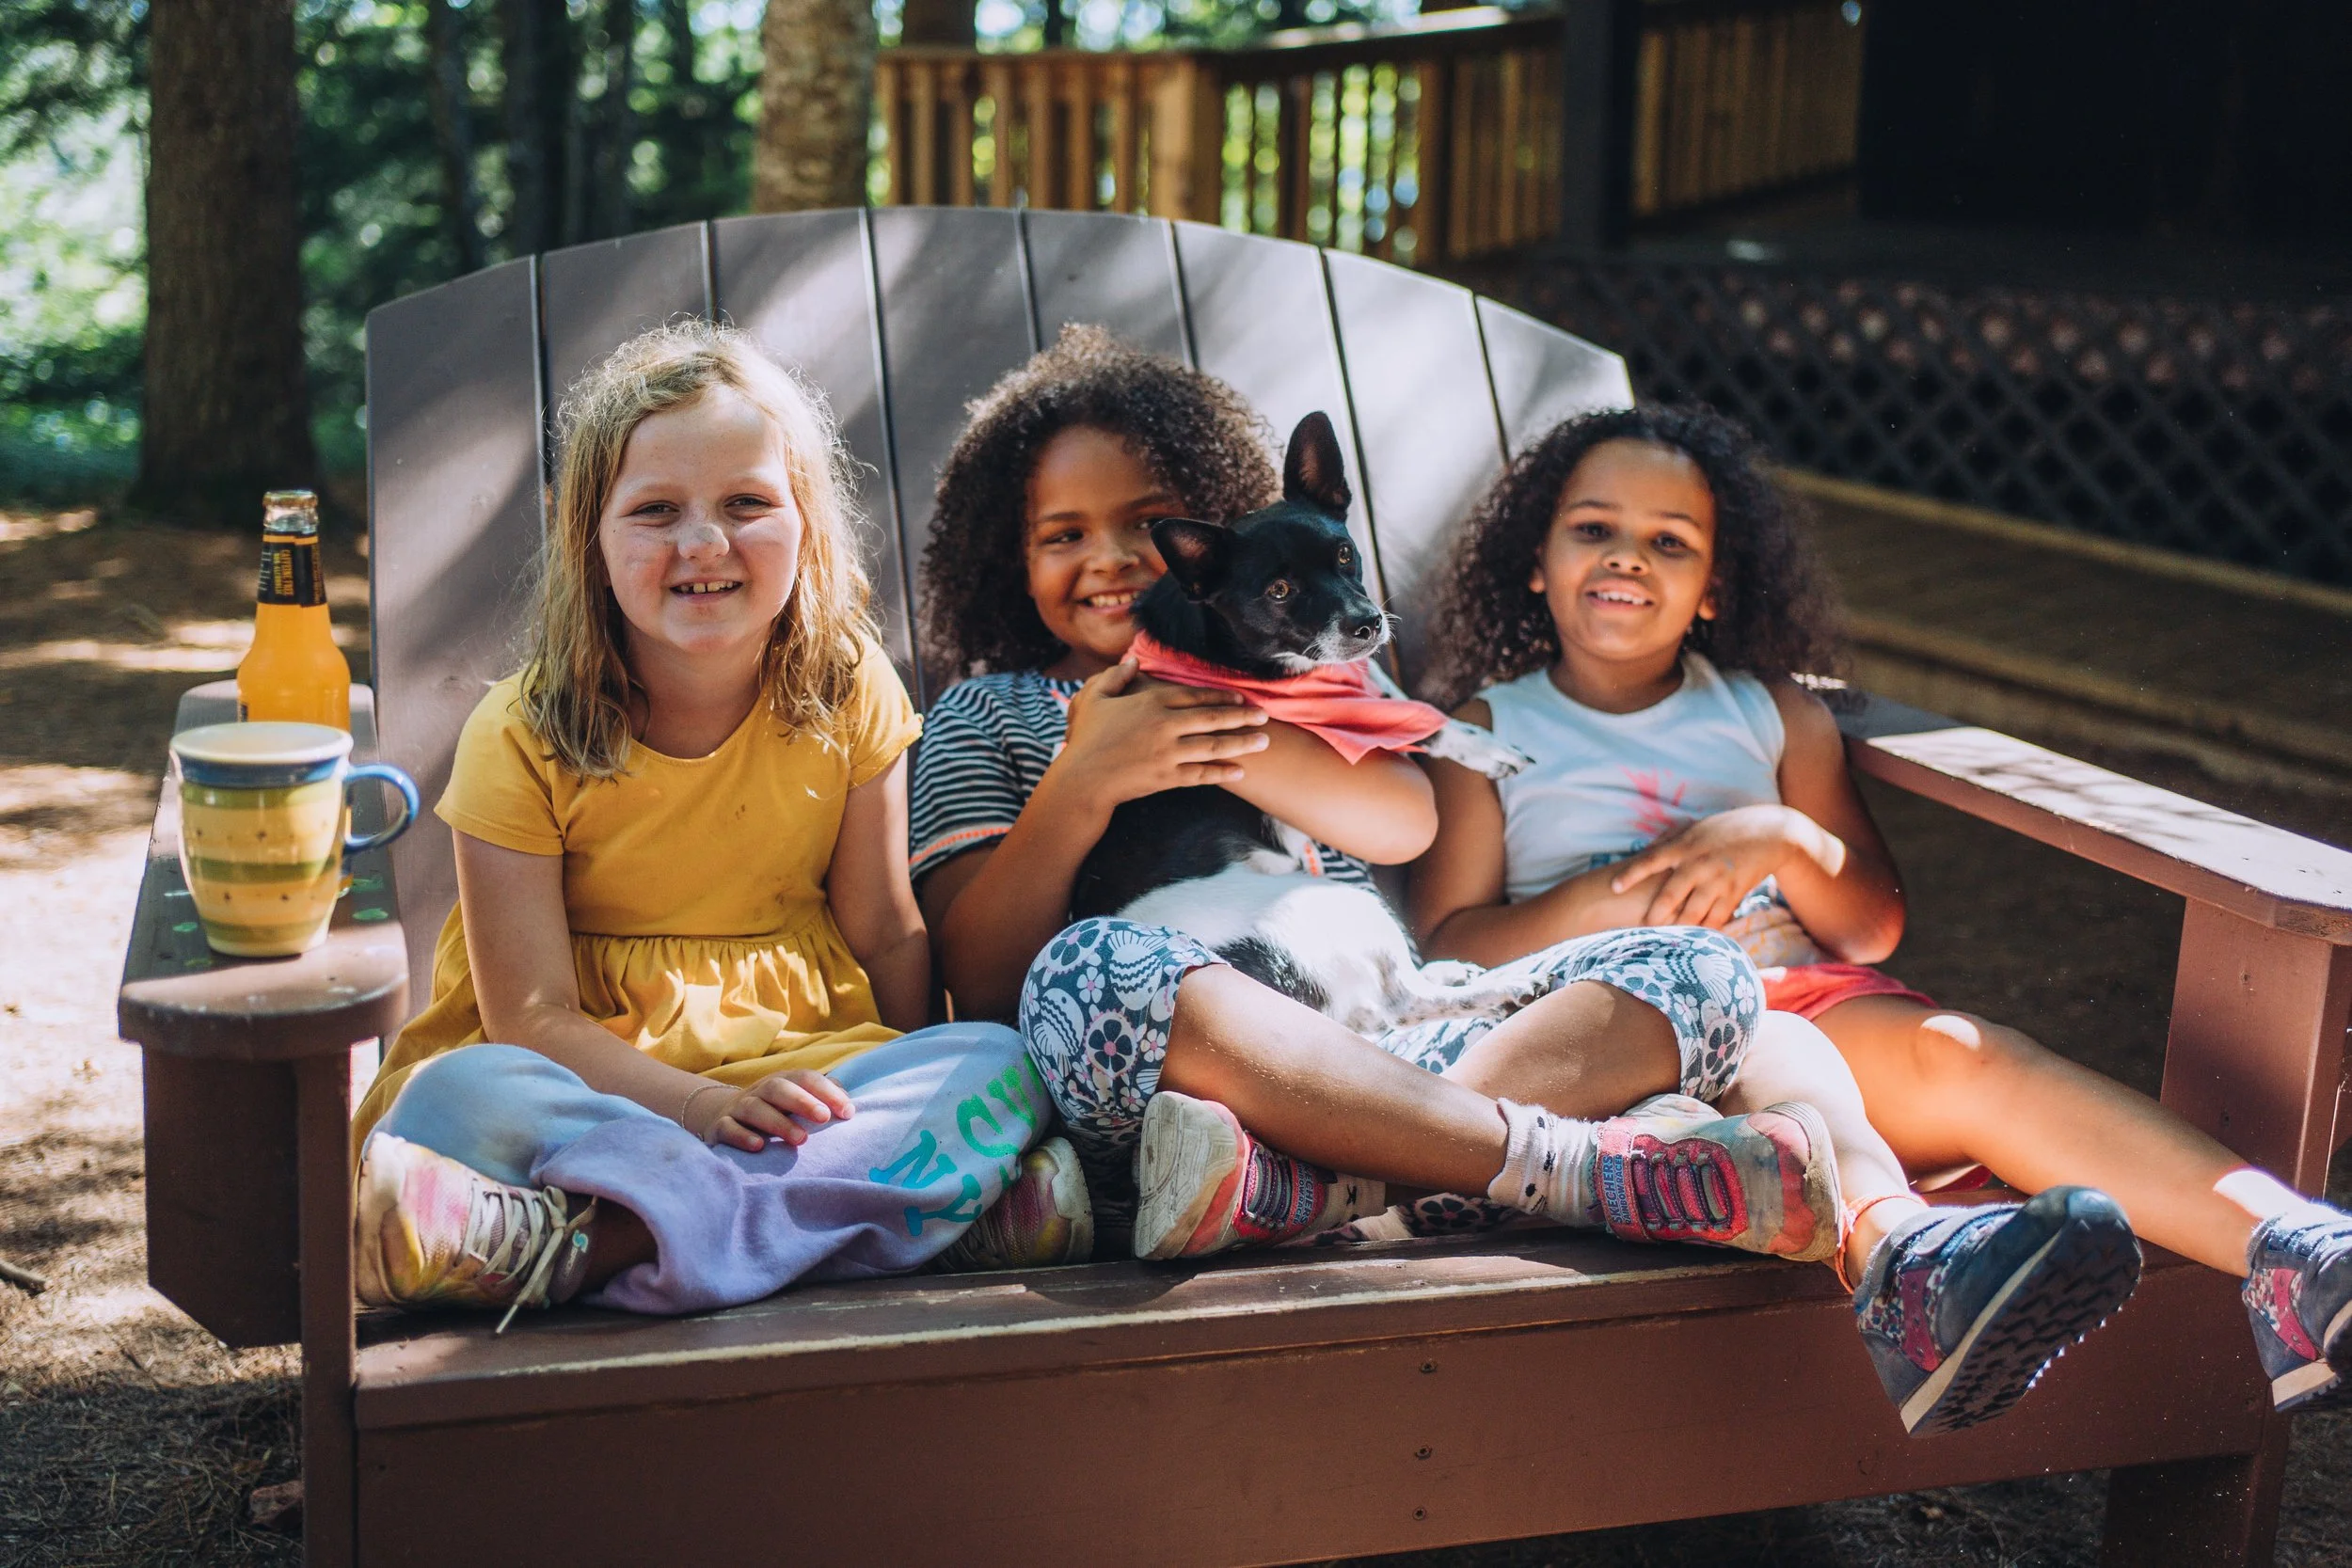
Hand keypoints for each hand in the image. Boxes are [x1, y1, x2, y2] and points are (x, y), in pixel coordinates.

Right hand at [685, 1069, 855, 1150]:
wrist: (721, 1117)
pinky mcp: (719, 1127)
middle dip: (802, 1101)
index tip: (848, 1113)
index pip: (806, 1078)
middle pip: (779, 1088)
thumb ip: (823, 1099)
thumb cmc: (773, 1112)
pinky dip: (742, 1136)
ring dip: (777, 1122)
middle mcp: (760, 1091)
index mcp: (782, 1081)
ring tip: (800, 1140)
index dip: (827, 1092)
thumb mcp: (796, 1102)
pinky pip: (728, 1128)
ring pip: (754, 1108)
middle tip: (823, 1118)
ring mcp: (738, 1108)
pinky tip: (759, 1147)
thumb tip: (849, 1107)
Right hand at [1050, 656, 1269, 813]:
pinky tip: (1239, 771)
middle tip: (1264, 716)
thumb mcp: (1095, 698)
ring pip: (1213, 746)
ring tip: (1263, 741)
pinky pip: (1201, 774)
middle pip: (1212, 718)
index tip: (1241, 696)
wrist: (1084, 778)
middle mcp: (1165, 726)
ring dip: (1241, 743)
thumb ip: (1116, 676)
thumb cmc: (1087, 737)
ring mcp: (1168, 754)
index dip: (1221, 695)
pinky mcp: (1167, 777)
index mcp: (1151, 703)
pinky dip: (1222, 773)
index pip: (1195, 695)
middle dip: (1242, 716)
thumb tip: (1132, 660)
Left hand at [1609, 805, 1837, 928]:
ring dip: (1677, 929)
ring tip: (1662, 941)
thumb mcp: (1695, 828)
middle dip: (1654, 914)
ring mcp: (1718, 881)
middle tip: (1638, 929)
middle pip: (1671, 895)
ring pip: (1693, 913)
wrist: (1769, 834)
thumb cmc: (1724, 829)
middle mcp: (1699, 864)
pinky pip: (1716, 919)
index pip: (1652, 860)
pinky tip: (1693, 943)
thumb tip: (1641, 851)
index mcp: (1685, 845)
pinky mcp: (1734, 894)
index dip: (1632, 874)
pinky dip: (1703, 932)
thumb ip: (1669, 841)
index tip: (1614, 887)